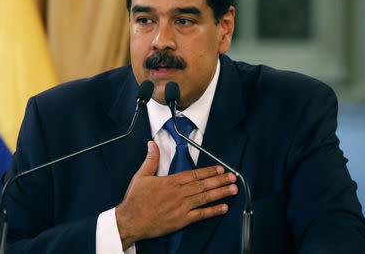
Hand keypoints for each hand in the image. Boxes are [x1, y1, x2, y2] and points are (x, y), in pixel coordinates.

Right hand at [115, 141, 237, 249]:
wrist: (130, 221)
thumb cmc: (135, 200)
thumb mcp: (141, 176)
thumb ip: (151, 159)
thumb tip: (152, 144)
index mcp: (171, 182)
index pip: (194, 174)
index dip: (208, 171)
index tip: (220, 168)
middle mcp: (179, 193)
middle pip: (203, 185)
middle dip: (220, 180)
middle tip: (233, 177)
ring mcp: (182, 207)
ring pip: (205, 198)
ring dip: (221, 193)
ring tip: (233, 189)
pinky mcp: (181, 220)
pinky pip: (200, 215)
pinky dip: (213, 211)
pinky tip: (223, 208)